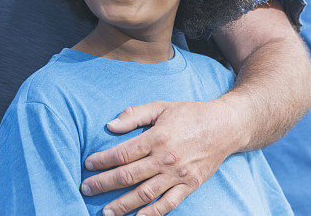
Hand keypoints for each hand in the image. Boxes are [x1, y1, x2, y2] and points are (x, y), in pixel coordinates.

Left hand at [81, 100, 239, 215]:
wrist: (225, 126)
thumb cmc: (189, 113)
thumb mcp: (160, 106)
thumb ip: (134, 115)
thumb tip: (109, 125)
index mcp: (156, 138)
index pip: (122, 154)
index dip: (102, 161)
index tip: (87, 165)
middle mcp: (166, 159)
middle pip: (128, 176)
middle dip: (104, 184)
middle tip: (85, 189)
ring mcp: (178, 175)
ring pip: (145, 194)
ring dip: (123, 204)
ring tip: (105, 212)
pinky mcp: (190, 186)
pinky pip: (169, 204)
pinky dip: (153, 214)